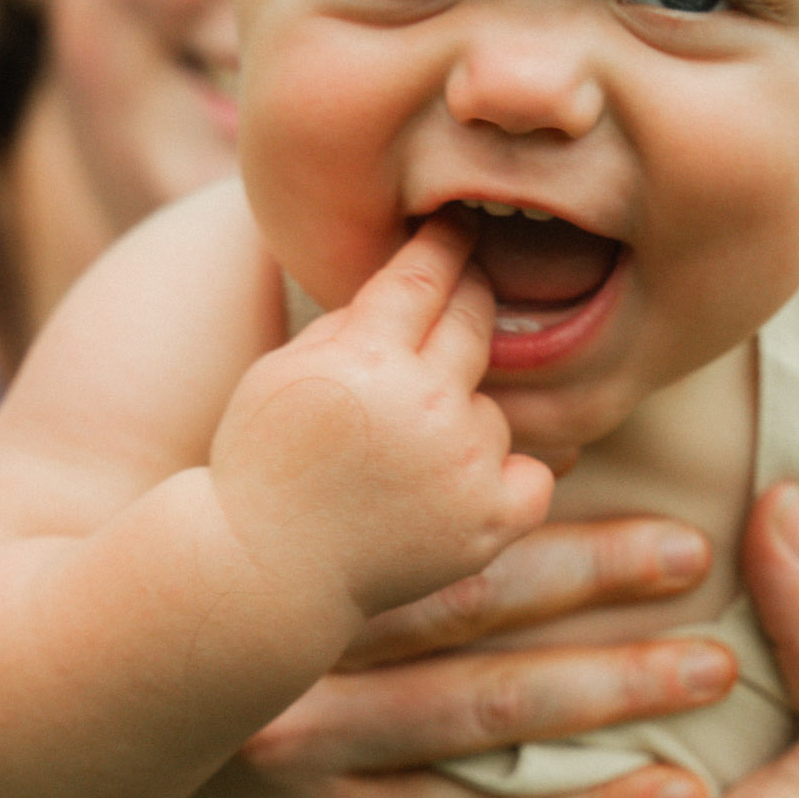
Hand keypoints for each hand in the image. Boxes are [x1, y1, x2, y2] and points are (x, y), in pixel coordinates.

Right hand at [60, 519, 735, 797]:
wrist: (60, 755)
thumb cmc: (170, 615)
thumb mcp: (225, 536)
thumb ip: (321, 483)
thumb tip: (406, 359)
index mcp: (296, 589)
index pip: (445, 552)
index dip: (557, 528)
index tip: (665, 507)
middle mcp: (310, 672)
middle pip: (481, 627)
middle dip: (599, 588)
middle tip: (700, 560)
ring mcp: (320, 763)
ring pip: (483, 727)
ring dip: (607, 702)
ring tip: (713, 673)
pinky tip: (664, 797)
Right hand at [210, 214, 550, 620]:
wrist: (264, 573)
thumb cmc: (266, 461)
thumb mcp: (284, 368)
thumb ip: (352, 319)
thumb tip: (418, 273)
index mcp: (367, 357)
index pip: (426, 274)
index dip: (446, 243)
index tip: (458, 225)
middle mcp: (427, 404)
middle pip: (475, 320)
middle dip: (469, 301)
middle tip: (456, 304)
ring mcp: (465, 464)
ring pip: (494, 406)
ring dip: (464, 416)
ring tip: (408, 453)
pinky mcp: (490, 520)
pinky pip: (534, 473)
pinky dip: (506, 477)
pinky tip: (462, 484)